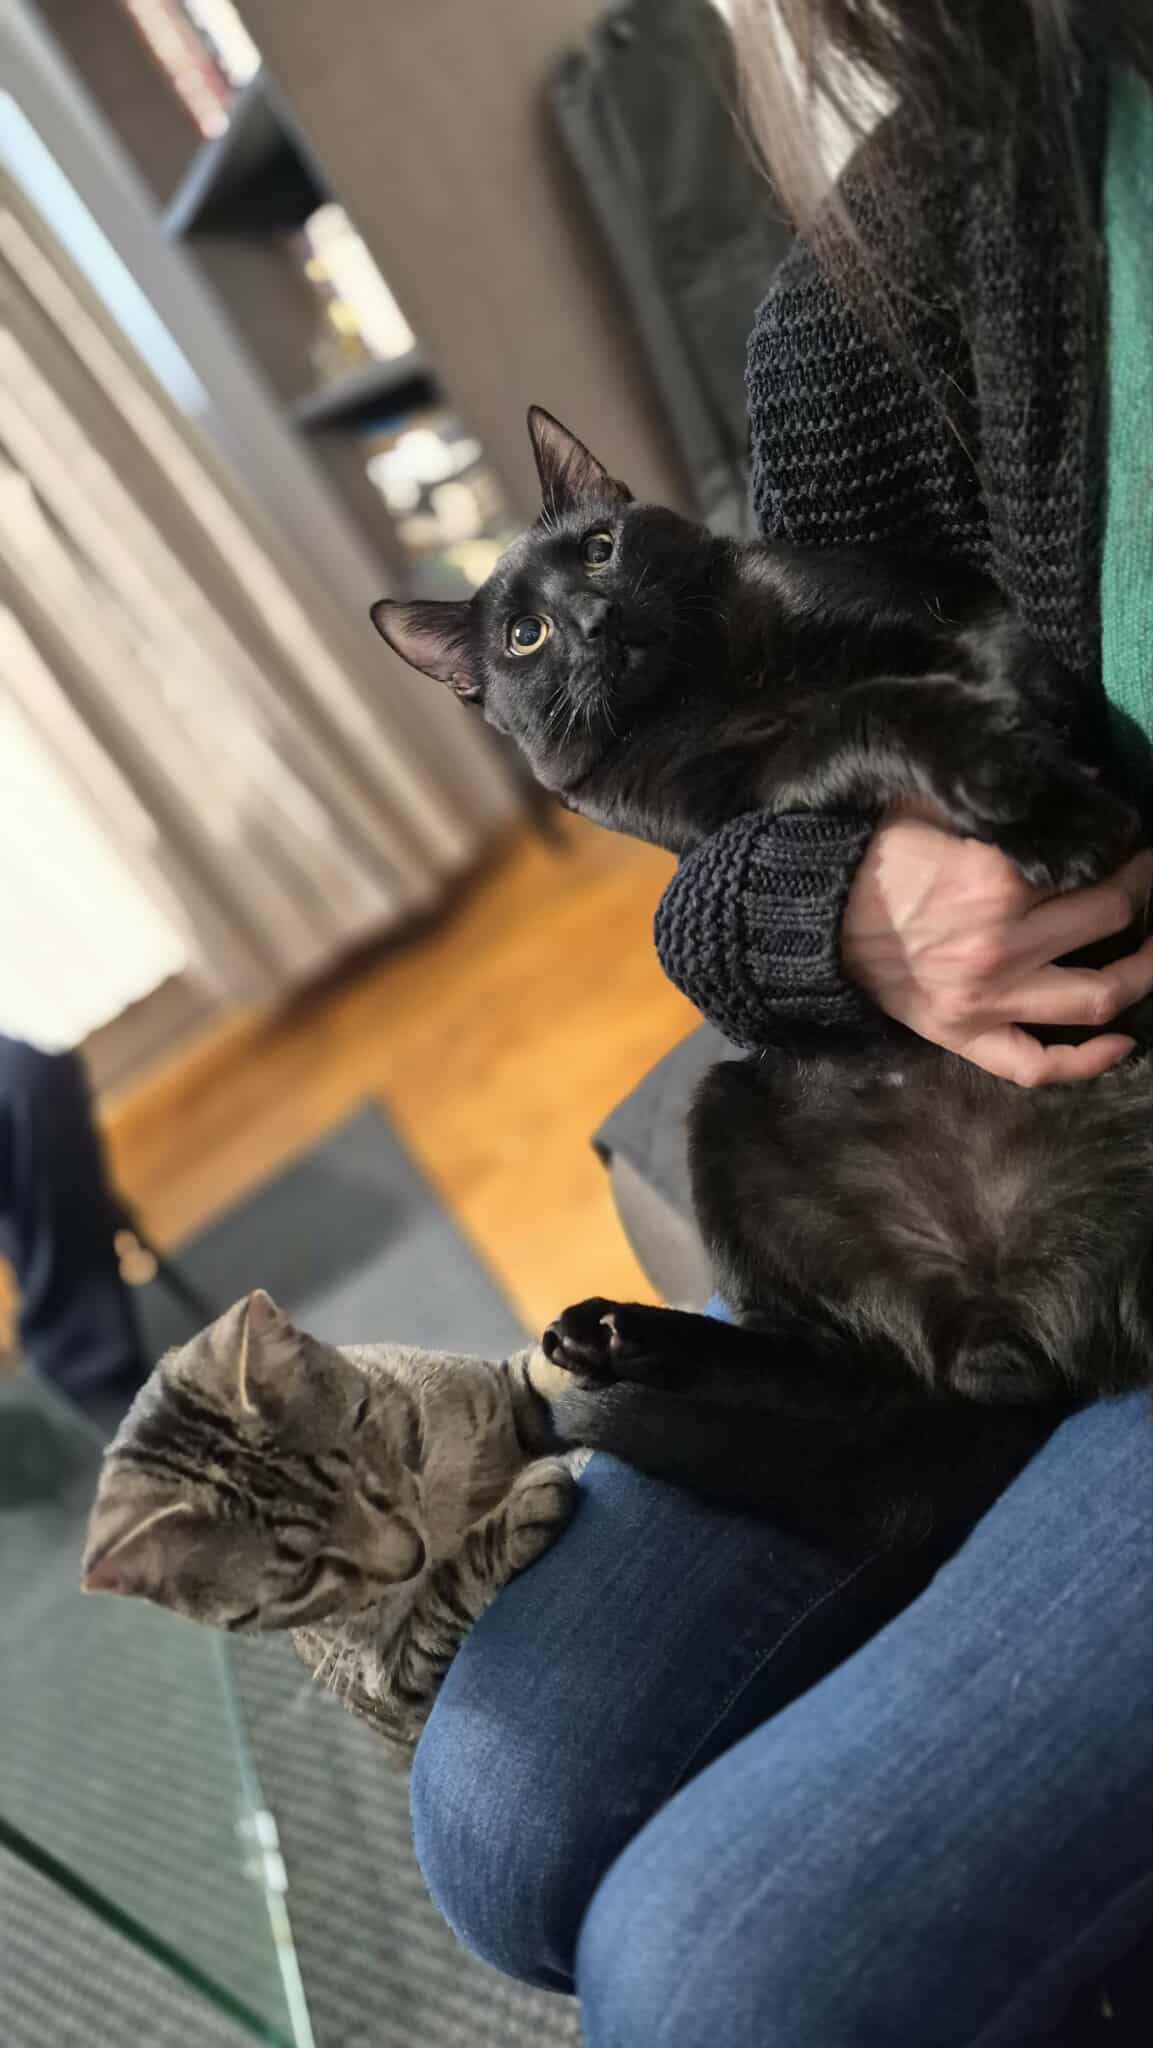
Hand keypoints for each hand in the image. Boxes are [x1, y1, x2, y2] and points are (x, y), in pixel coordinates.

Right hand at [841, 806, 1152, 1084]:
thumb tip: (1062, 784)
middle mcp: (1001, 944)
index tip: (1133, 843)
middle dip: (1140, 896)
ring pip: (1096, 995)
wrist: (809, 914)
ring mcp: (985, 999)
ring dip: (1141, 972)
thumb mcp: (932, 805)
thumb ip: (999, 802)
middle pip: (1108, 919)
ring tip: (1151, 952)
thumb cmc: (872, 853)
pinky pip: (1035, 1065)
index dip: (1126, 852)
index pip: (1094, 864)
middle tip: (1143, 883)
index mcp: (995, 880)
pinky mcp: (963, 1035)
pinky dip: (1086, 1062)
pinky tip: (1122, 1043)